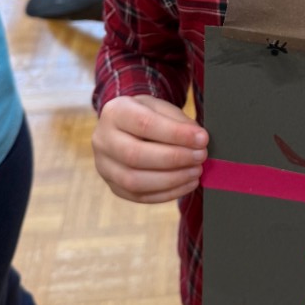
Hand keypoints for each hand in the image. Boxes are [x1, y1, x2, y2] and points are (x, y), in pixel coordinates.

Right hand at [92, 94, 208, 203]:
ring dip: (172, 179)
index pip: (144, 124)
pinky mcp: (113, 187)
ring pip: (134, 181)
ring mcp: (104, 167)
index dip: (176, 134)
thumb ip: (178, 121)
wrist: (125, 127)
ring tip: (196, 171)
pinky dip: (168, 193)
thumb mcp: (160, 107)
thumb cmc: (147, 115)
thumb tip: (198, 140)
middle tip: (200, 156)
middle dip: (174, 158)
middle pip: (135, 155)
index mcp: (115, 112)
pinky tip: (187, 183)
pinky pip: (139, 196)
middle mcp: (102, 140)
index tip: (202, 138)